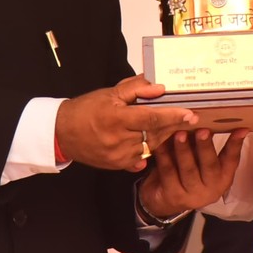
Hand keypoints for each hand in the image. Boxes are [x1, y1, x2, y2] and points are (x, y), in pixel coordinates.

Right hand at [56, 77, 197, 171]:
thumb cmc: (86, 109)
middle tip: (188, 118)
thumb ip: (136, 89)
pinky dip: (148, 149)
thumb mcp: (110, 93)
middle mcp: (118, 140)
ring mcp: (118, 155)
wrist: (62, 132)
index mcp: (116, 118)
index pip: (151, 117)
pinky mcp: (116, 165)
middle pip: (154, 133)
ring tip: (171, 126)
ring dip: (162, 137)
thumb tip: (160, 87)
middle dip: (172, 126)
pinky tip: (152, 140)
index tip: (190, 114)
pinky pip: (141, 159)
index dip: (173, 115)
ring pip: (150, 147)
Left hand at [137, 128, 248, 218]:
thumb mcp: (201, 164)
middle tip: (202, 130)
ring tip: (180, 134)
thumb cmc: (187, 174)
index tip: (241, 129)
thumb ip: (205, 147)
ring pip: (188, 170)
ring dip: (184, 150)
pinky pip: (168, 173)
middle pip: (209, 165)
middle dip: (206, 146)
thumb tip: (207, 119)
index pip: (232, 159)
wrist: (165, 201)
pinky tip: (160, 144)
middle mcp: (211, 188)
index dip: (236, 144)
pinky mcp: (173, 195)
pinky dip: (164, 157)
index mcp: (223, 178)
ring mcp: (192, 194)